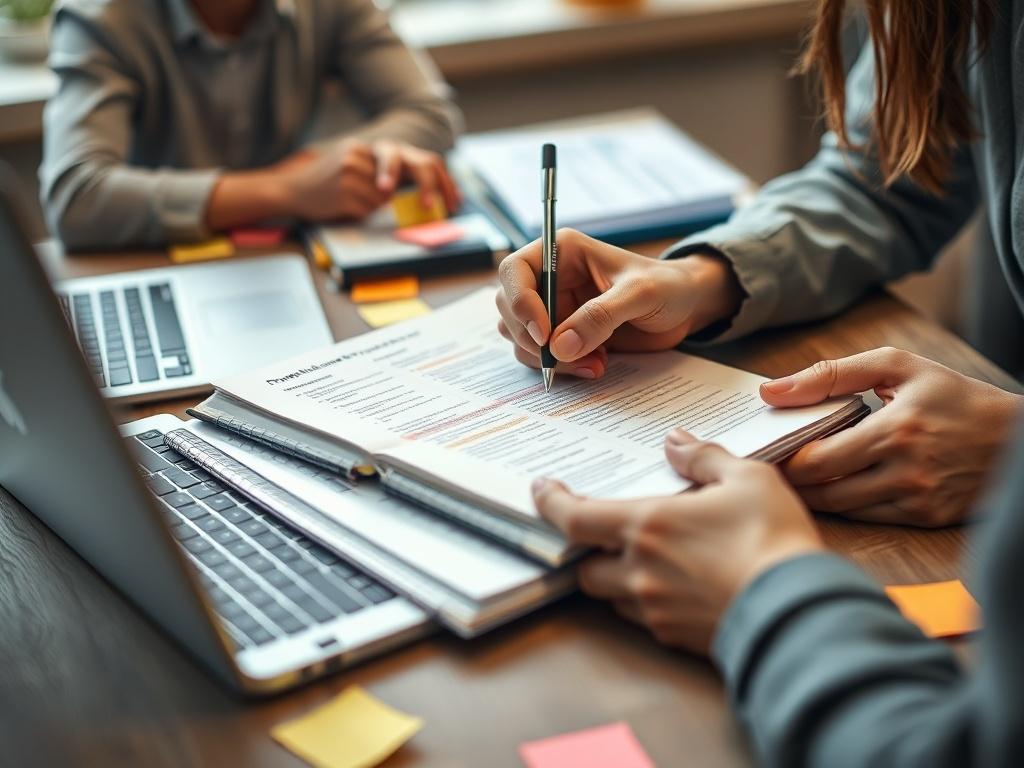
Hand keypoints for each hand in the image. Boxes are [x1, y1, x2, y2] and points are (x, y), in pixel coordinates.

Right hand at [278, 140, 388, 220]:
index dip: (392, 183)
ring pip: (379, 201)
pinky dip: (358, 215)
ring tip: (347, 202)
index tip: (393, 191)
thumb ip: (371, 166)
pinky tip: (342, 208)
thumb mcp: (346, 162)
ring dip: (368, 208)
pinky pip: (366, 212)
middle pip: (388, 187)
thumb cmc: (323, 181)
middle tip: (357, 198)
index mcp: (356, 147)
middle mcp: (353, 159)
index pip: (392, 167)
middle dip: (379, 198)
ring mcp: (347, 177)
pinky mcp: (343, 196)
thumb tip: (403, 181)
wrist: (290, 191)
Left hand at [372, 139, 460, 213]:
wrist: (371, 159)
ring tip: (451, 207)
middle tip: (427, 206)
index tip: (385, 190)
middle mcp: (405, 150)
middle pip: (421, 162)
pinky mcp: (427, 164)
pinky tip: (457, 201)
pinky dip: (450, 189)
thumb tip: (383, 204)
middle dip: (427, 184)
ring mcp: (417, 156)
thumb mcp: (365, 179)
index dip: (389, 173)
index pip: (389, 158)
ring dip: (445, 188)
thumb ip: (372, 189)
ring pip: (436, 167)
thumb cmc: (367, 174)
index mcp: (384, 150)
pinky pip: (443, 174)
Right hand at [495, 229, 741, 378]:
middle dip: (533, 339)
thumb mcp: (640, 294)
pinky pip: (544, 357)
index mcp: (561, 252)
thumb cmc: (668, 286)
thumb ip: (601, 316)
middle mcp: (550, 280)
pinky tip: (597, 365)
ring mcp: (554, 310)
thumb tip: (560, 345)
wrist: (686, 309)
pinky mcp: (564, 336)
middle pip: (510, 310)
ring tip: (594, 363)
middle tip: (565, 358)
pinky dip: (564, 368)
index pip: (514, 272)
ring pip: (522, 338)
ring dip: (550, 359)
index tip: (544, 334)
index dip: (520, 303)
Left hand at [535, 430, 821, 653]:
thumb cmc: (773, 539)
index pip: (576, 519)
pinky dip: (649, 602)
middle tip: (600, 535)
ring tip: (643, 560)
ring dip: (617, 579)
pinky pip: (646, 619)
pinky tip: (677, 588)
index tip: (540, 492)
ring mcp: (655, 610)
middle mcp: (639, 572)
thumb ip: (704, 457)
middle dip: (587, 553)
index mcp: (647, 527)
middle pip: (585, 568)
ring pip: (613, 597)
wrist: (799, 612)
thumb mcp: (747, 478)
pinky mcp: (676, 638)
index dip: (551, 505)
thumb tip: (675, 441)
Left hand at [761, 347, 1023, 525]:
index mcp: (895, 429)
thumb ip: (832, 375)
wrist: (1017, 438)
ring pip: (842, 508)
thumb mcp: (897, 367)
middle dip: (792, 479)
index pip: (816, 458)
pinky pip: (868, 518)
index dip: (785, 458)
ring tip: (800, 477)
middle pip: (823, 488)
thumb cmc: (953, 397)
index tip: (769, 449)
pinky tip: (835, 487)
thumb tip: (772, 391)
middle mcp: (906, 469)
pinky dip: (845, 505)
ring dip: (815, 495)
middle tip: (775, 466)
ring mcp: (917, 498)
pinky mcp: (927, 517)